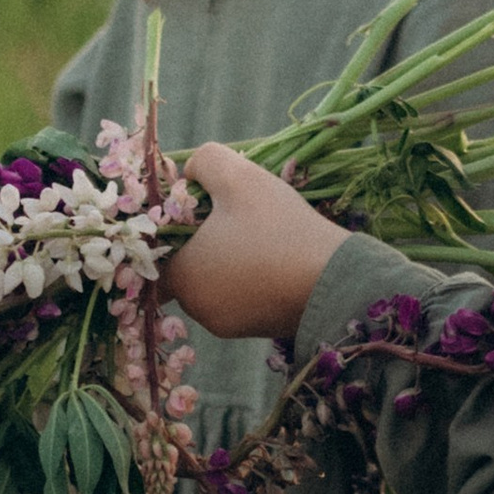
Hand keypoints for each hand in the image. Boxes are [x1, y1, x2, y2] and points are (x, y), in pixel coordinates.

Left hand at [170, 144, 349, 341]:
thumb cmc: (280, 228)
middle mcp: (197, 309)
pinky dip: (251, 280)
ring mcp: (228, 325)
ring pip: (215, 284)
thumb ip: (204, 162)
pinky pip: (242, 299)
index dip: (174, 226)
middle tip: (235, 217)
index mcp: (182, 276)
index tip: (201, 208)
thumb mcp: (240, 176)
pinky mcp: (257, 331)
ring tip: (260, 236)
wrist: (337, 281)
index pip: (157, 252)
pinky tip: (275, 259)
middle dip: (204, 242)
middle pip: (187, 267)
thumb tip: (189, 171)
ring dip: (229, 261)